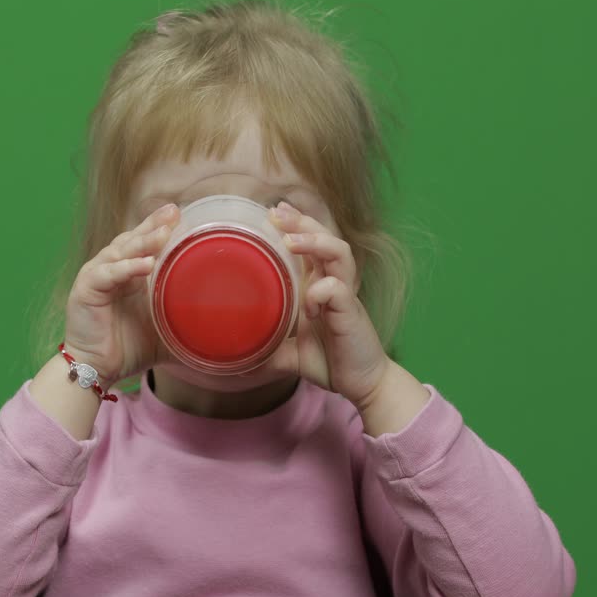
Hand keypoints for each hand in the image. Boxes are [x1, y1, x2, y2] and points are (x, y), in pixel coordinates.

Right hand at [62, 203, 179, 384]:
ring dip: (143, 242)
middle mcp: (112, 268)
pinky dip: (127, 268)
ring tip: (164, 235)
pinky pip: (108, 274)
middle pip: (133, 239)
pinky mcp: (87, 289)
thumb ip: (189, 323)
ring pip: (121, 251)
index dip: (159, 226)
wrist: (100, 370)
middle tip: (174, 213)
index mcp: (129, 273)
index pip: (144, 242)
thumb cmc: (130, 348)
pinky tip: (145, 264)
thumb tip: (228, 330)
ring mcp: (97, 276)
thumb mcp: (166, 331)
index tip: (180, 213)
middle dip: (154, 225)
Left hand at [267, 201, 390, 409]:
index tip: (272, 212)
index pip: (311, 243)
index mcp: (319, 285)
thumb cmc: (331, 361)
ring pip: (338, 253)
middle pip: (324, 237)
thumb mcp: (291, 354)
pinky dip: (321, 291)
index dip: (295, 225)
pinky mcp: (351, 312)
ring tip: (291, 241)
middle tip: (276, 212)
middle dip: (302, 221)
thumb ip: (268, 350)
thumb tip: (234, 358)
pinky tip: (308, 304)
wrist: (361, 384)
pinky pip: (338, 290)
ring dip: (315, 242)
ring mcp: (344, 296)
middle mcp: (333, 284)